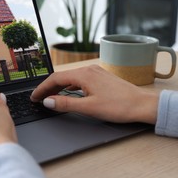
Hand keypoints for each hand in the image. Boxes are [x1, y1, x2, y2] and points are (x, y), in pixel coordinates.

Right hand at [30, 65, 158, 123]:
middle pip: (61, 77)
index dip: (42, 89)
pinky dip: (69, 86)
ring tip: (50, 96)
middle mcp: (88, 70)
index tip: (34, 97)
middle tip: (38, 98)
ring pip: (70, 78)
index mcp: (83, 75)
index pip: (55, 79)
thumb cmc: (119, 106)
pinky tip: (68, 92)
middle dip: (48, 87)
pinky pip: (79, 79)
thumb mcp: (89, 107)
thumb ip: (65, 104)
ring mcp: (96, 72)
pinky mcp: (101, 77)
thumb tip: (48, 101)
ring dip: (58, 87)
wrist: (143, 105)